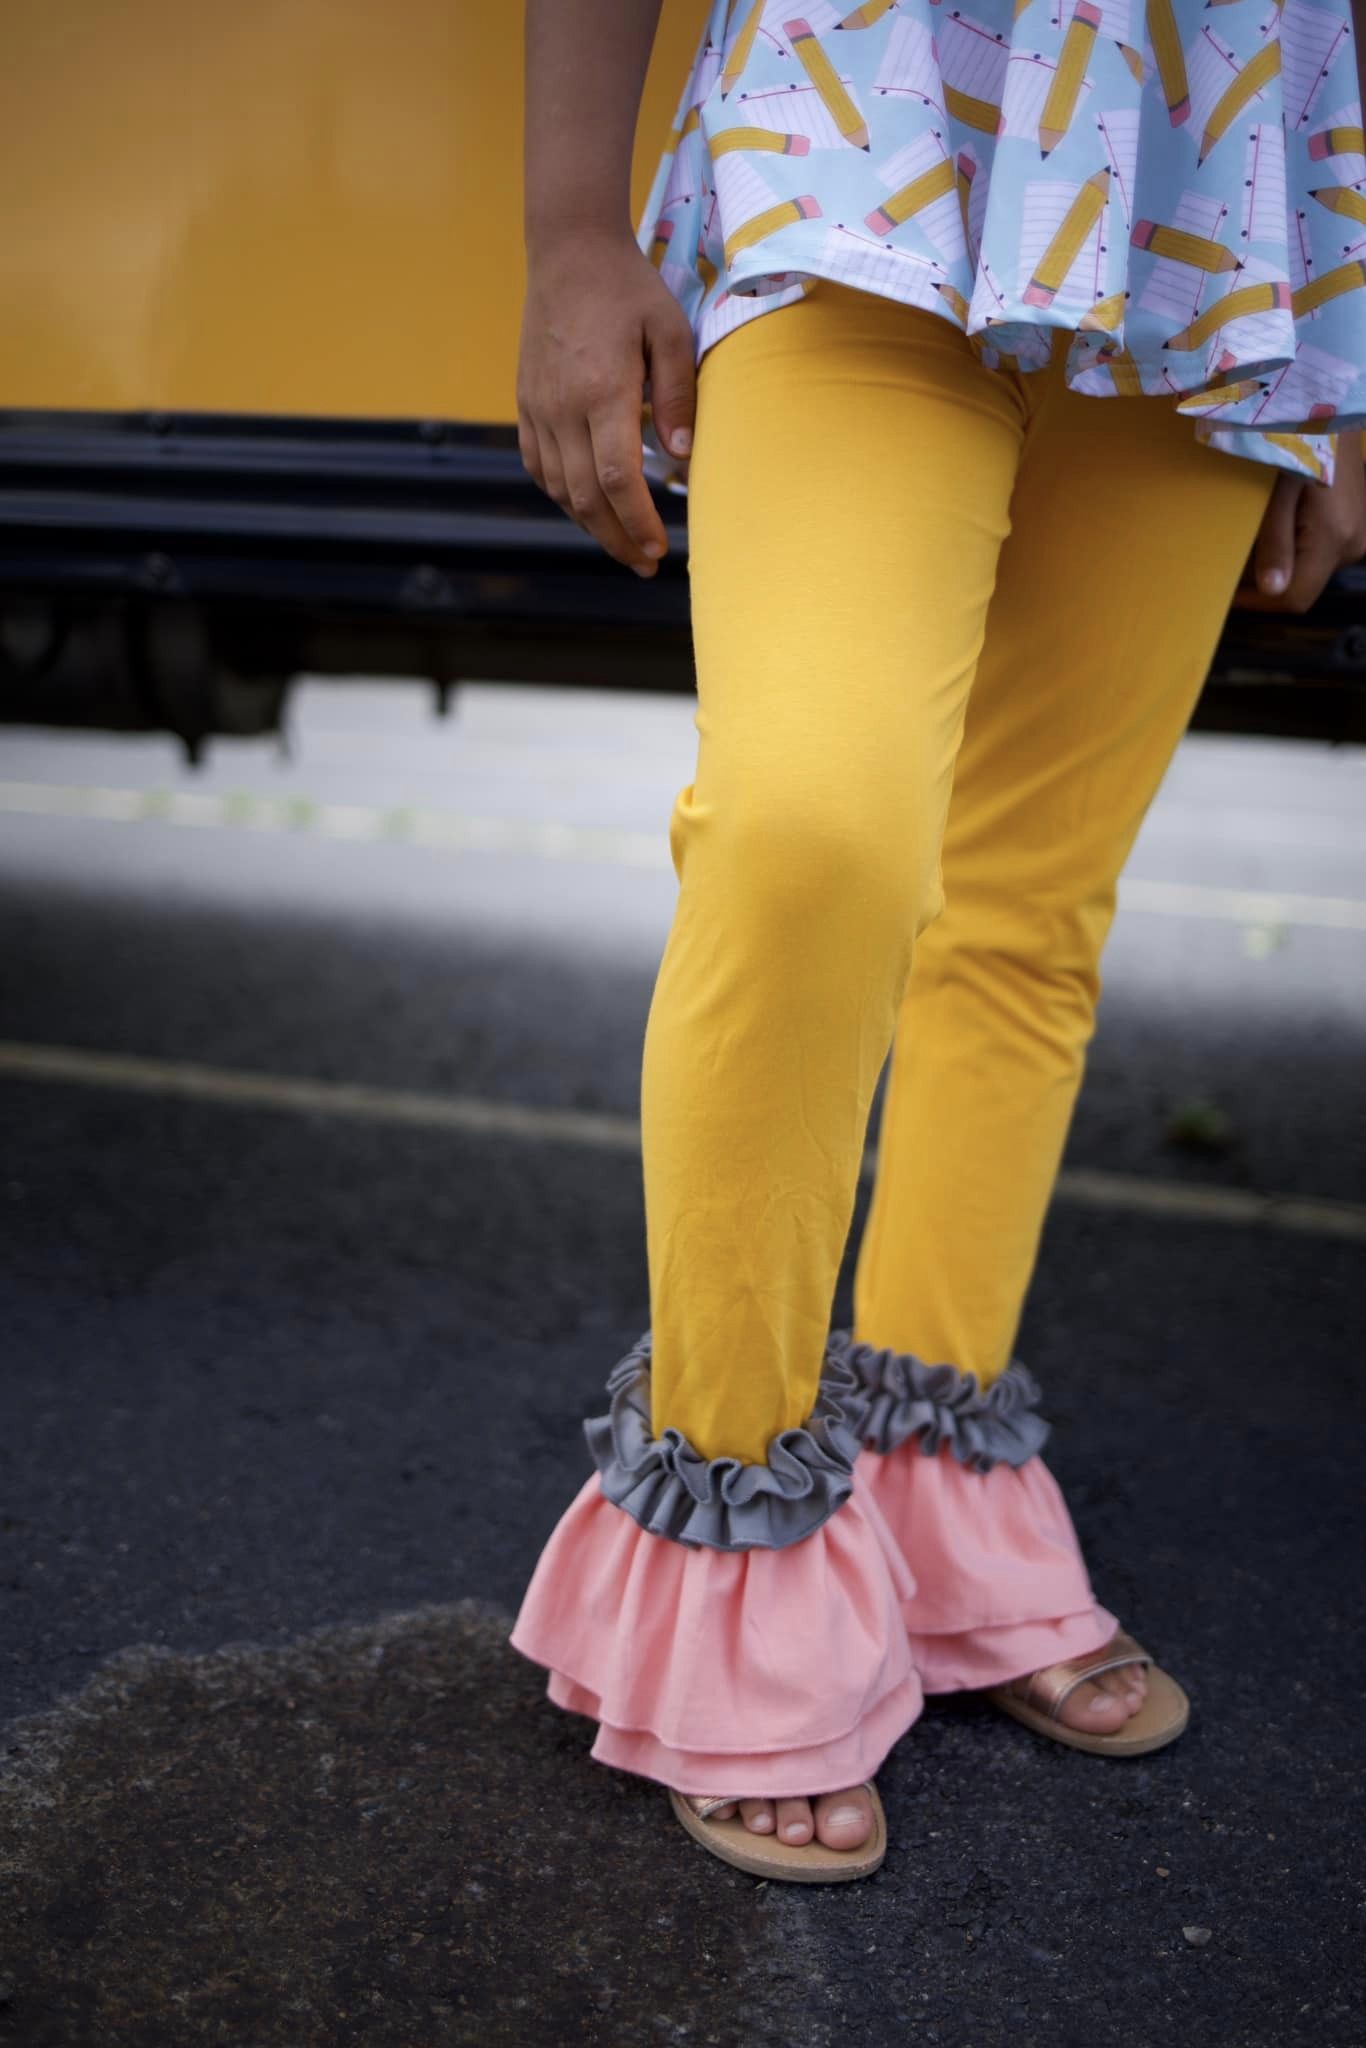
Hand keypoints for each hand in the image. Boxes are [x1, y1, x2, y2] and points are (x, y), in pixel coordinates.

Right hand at [516, 233, 696, 577]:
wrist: (568, 252)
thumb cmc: (628, 290)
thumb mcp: (670, 331)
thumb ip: (679, 396)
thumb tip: (682, 458)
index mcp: (602, 391)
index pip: (616, 479)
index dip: (638, 523)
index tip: (659, 549)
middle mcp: (562, 407)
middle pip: (585, 497)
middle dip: (617, 539)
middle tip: (644, 564)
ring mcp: (538, 407)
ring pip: (558, 489)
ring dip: (590, 525)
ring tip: (621, 544)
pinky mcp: (526, 404)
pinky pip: (538, 467)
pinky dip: (562, 497)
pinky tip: (586, 508)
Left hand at [1233, 432, 1365, 611]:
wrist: (1332, 410)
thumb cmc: (1298, 443)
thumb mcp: (1279, 492)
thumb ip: (1276, 542)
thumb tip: (1272, 591)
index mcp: (1335, 540)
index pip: (1296, 598)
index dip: (1260, 604)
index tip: (1227, 597)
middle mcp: (1353, 546)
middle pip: (1305, 586)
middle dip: (1267, 582)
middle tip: (1232, 566)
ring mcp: (1360, 536)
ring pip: (1313, 570)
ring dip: (1281, 564)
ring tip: (1251, 545)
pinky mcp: (1358, 525)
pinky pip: (1323, 552)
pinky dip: (1297, 549)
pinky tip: (1278, 528)